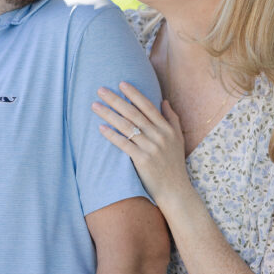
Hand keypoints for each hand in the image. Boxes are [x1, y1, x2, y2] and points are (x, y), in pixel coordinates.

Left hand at [92, 83, 191, 209]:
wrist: (175, 190)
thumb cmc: (174, 164)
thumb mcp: (178, 139)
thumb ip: (172, 118)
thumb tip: (164, 101)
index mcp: (167, 129)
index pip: (148, 106)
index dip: (134, 94)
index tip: (121, 83)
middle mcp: (159, 135)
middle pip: (133, 113)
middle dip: (115, 100)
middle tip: (100, 90)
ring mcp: (151, 148)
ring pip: (126, 126)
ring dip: (109, 114)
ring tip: (95, 106)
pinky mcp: (142, 160)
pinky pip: (124, 144)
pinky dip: (112, 135)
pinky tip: (101, 128)